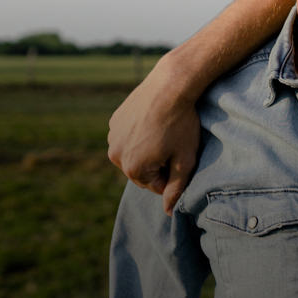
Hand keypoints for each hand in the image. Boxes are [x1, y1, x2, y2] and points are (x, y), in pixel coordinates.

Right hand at [107, 56, 202, 215]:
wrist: (171, 84)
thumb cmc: (181, 124)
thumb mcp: (185, 159)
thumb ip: (176, 188)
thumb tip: (169, 213)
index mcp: (133, 169)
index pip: (157, 186)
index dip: (174, 172)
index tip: (180, 153)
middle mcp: (115, 156)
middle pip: (143, 171)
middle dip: (159, 162)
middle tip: (174, 142)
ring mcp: (112, 137)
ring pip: (135, 153)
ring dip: (149, 148)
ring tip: (164, 130)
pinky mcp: (114, 120)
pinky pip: (129, 136)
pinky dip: (141, 133)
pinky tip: (154, 120)